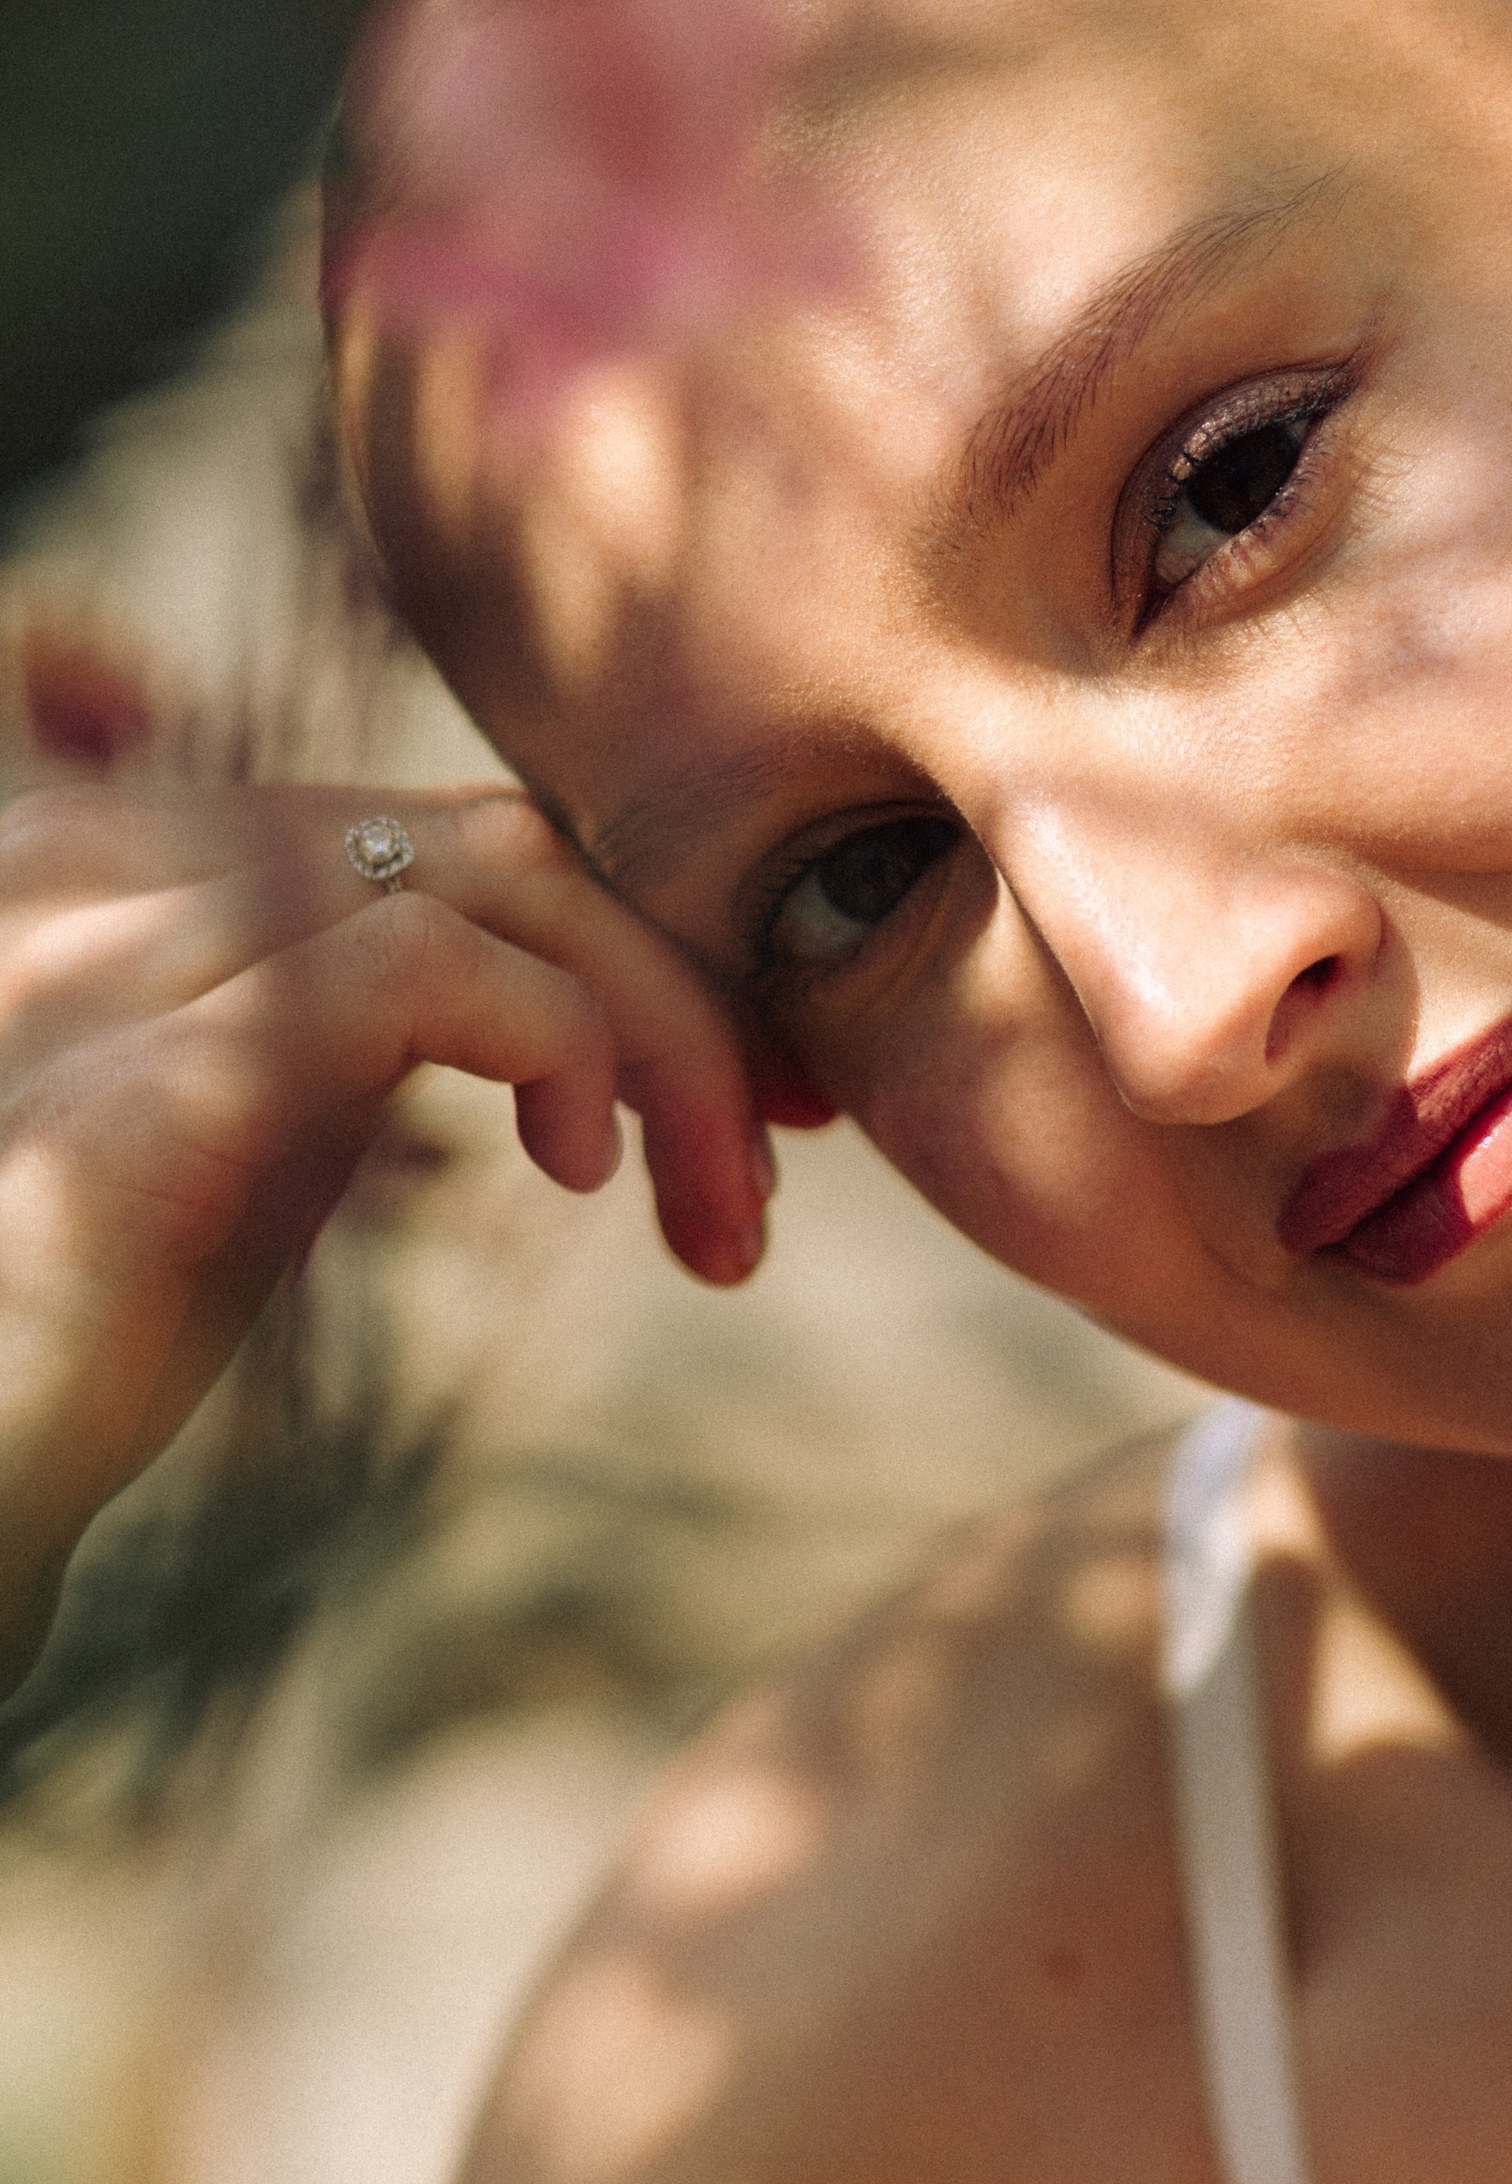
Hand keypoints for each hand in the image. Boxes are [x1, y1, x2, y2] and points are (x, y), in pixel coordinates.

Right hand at [0, 781, 772, 1686]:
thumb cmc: (59, 1350)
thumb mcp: (236, 1154)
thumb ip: (349, 1053)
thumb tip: (558, 1039)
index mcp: (127, 862)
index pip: (450, 833)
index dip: (632, 943)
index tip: (751, 1098)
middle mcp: (99, 863)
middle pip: (496, 839)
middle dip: (679, 986)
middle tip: (769, 1164)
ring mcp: (104, 957)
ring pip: (497, 874)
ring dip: (664, 1035)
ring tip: (719, 1209)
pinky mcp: (133, 1085)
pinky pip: (418, 968)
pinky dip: (562, 1041)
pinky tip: (582, 1169)